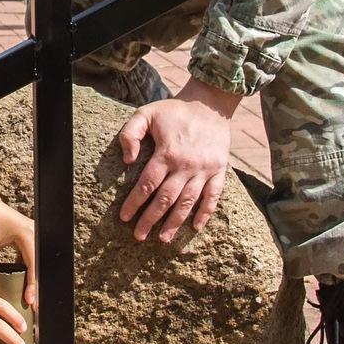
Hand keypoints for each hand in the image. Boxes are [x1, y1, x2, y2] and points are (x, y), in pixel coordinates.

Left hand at [0, 198, 37, 308]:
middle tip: (34, 308)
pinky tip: (23, 287)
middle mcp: (36, 234)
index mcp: (28, 235)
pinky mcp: (29, 239)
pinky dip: (28, 273)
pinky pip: (31, 259)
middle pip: (39, 267)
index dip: (32, 286)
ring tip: (29, 301)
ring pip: (36, 264)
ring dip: (33, 282)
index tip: (30, 303)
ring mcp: (34, 236)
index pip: (33, 266)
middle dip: (36, 287)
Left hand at [118, 85, 235, 242]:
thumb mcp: (146, 113)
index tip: (124, 217)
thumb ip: (130, 133)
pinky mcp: (219, 170)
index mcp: (167, 153)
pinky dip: (206, 212)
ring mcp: (204, 170)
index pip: (147, 184)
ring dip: (175, 222)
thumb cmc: (173, 110)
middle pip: (166, 199)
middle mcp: (186, 165)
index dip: (135, 202)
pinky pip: (213, 196)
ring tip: (163, 238)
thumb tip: (128, 160)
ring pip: (188, 202)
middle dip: (151, 219)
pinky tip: (196, 227)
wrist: (209, 105)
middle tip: (139, 236)